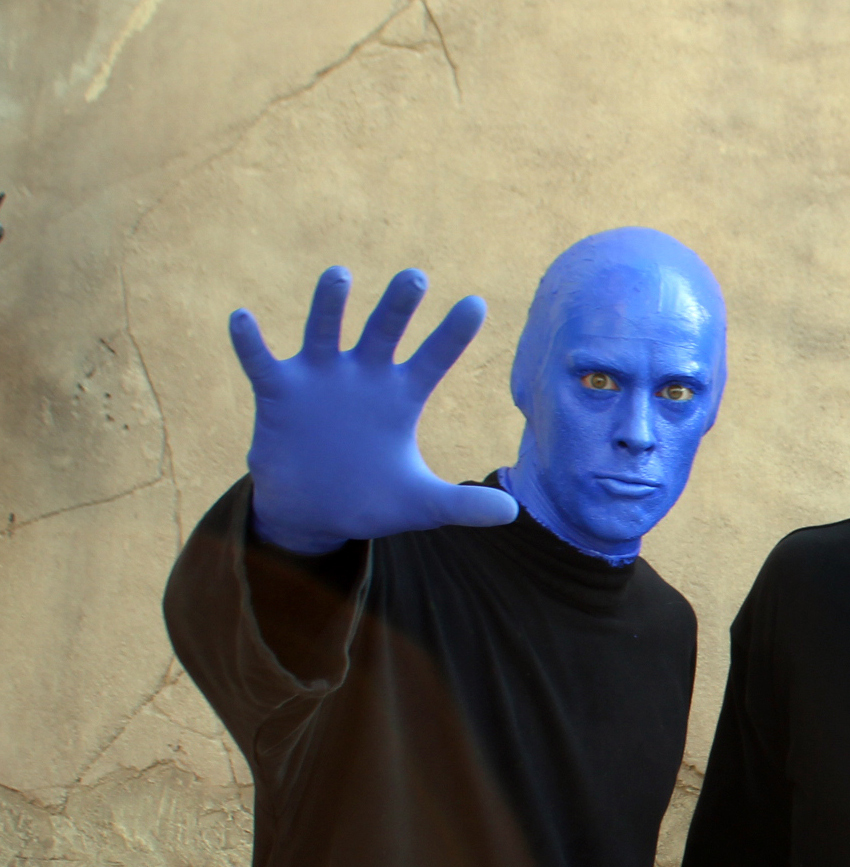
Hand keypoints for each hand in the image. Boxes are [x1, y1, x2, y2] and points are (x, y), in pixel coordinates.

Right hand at [232, 266, 517, 554]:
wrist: (312, 512)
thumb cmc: (370, 498)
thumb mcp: (420, 505)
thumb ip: (462, 504)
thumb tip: (512, 512)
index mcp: (401, 396)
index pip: (434, 359)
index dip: (453, 334)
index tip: (477, 304)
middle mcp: (362, 377)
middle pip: (383, 332)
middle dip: (397, 306)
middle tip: (415, 277)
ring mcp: (319, 380)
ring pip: (325, 332)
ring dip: (329, 305)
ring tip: (339, 276)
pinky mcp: (279, 393)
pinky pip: (262, 362)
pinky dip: (251, 343)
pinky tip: (243, 319)